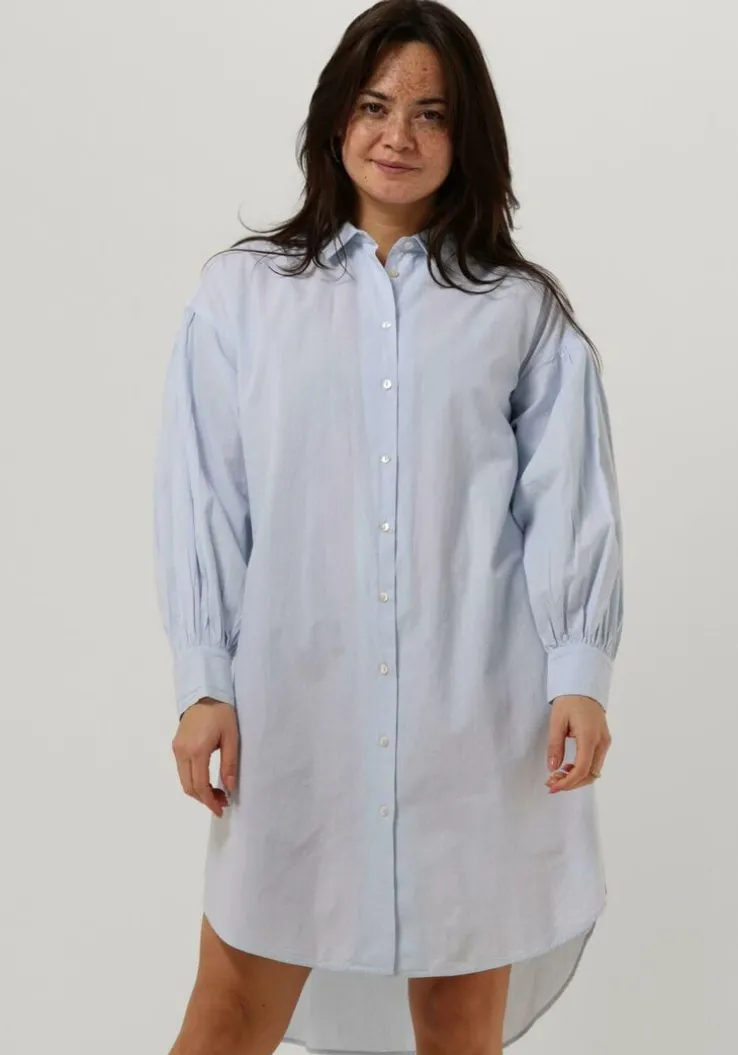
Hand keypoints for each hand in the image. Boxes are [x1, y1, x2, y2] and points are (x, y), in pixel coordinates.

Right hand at [171, 698, 239, 816]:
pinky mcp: (176, 746)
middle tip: (221, 803)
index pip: (200, 785)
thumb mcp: (231, 737)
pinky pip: (182, 770)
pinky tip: (207, 781)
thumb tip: (230, 788)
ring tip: (216, 793)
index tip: (220, 810)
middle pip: (189, 786)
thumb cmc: (221, 713)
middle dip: (204, 799)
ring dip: (198, 791)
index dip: (209, 801)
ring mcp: (177, 749)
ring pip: (184, 780)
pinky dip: (193, 780)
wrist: (204, 693)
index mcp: (197, 750)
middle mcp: (183, 752)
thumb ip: (229, 763)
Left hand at [545, 694, 610, 792]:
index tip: (552, 787)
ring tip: (557, 776)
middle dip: (571, 783)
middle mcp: (601, 743)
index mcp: (590, 737)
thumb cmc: (569, 701)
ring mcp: (605, 742)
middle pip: (590, 774)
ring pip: (594, 771)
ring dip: (576, 778)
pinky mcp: (603, 741)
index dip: (568, 783)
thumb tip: (552, 768)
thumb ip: (555, 746)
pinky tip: (567, 768)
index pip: (582, 769)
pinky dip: (582, 770)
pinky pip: (595, 762)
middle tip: (551, 782)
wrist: (584, 686)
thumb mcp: (557, 721)